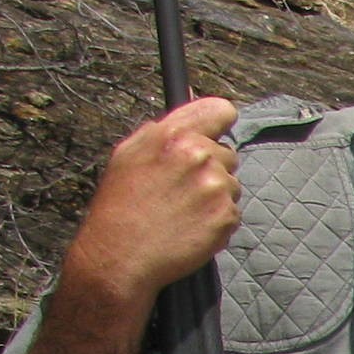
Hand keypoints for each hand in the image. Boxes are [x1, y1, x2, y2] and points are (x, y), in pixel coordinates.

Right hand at [59, 96, 243, 313]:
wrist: (120, 256)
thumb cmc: (121, 206)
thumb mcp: (130, 153)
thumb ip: (166, 127)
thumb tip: (194, 98)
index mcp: (174, 135)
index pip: (221, 111)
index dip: (219, 124)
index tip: (214, 136)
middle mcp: (199, 156)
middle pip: (227, 154)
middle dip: (211, 168)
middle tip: (181, 190)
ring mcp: (216, 187)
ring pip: (232, 184)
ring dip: (215, 197)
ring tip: (182, 212)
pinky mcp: (226, 216)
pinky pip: (233, 212)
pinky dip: (217, 221)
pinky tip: (191, 227)